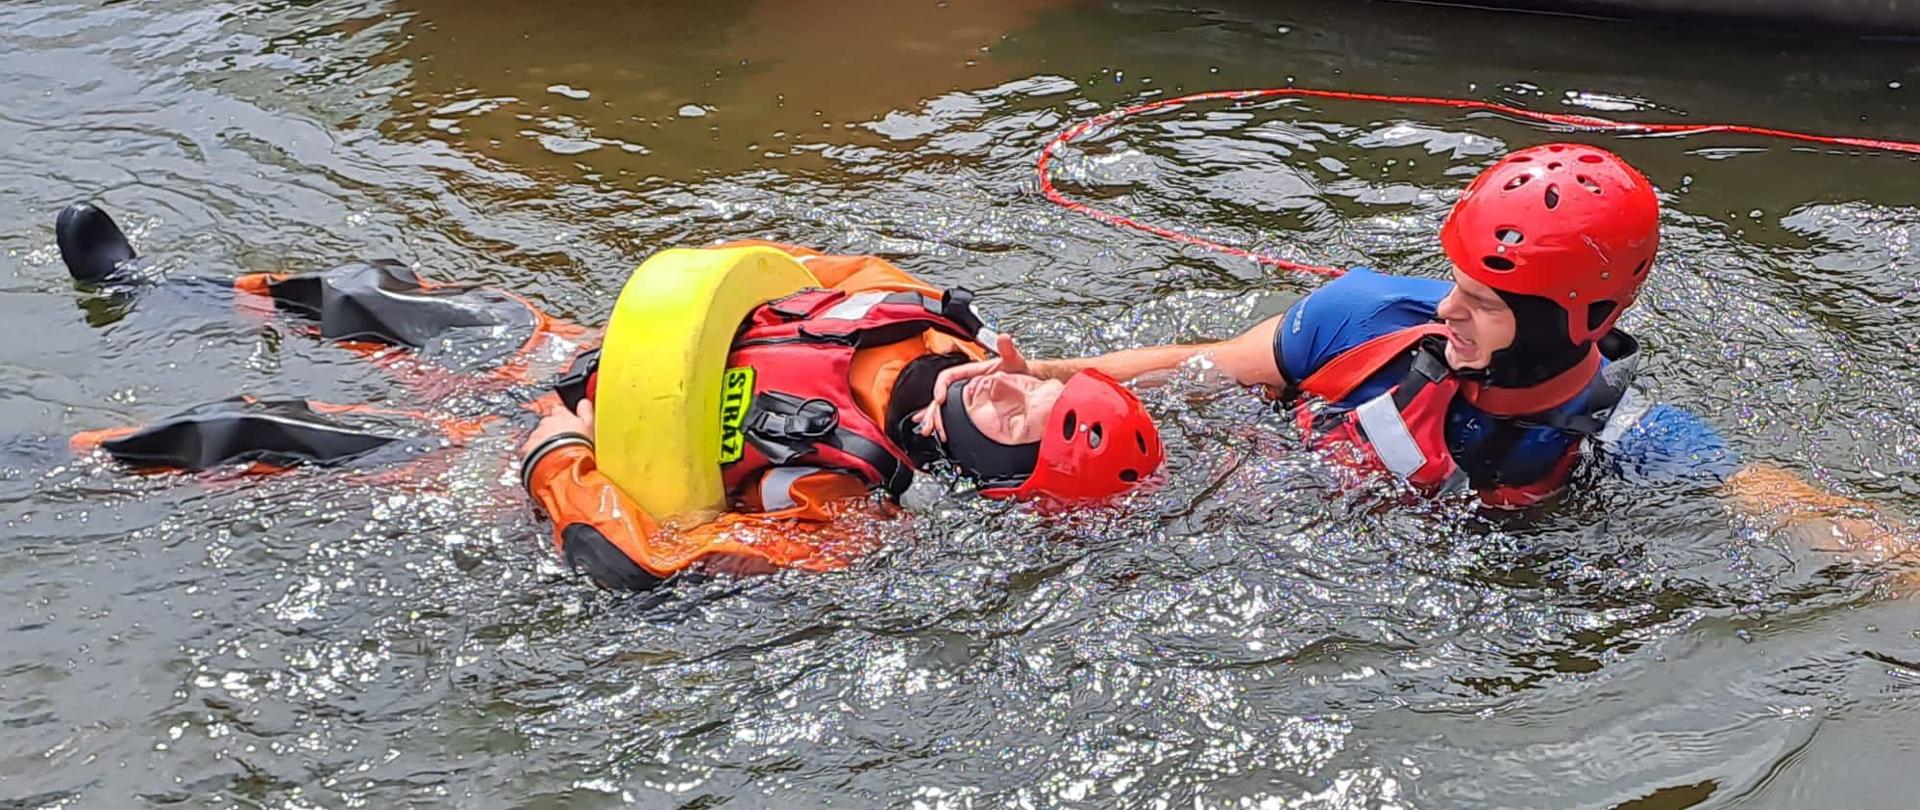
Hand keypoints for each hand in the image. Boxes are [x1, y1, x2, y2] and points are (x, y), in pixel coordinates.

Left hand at [521, 396, 594, 456]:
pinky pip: (531, 448)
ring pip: (539, 436)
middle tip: (563, 442)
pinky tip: (546, 459)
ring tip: (556, 453)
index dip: (562, 416)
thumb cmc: (578, 443)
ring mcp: (536, 434)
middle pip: (548, 424)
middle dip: (553, 431)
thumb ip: (585, 410)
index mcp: (561, 414)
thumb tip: (584, 402)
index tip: (567, 423)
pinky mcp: (528, 447)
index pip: (559, 409)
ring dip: (545, 442)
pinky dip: (536, 452)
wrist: (564, 461)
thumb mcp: (589, 424)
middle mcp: (546, 422)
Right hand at [914, 333, 1029, 441]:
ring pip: (943, 407)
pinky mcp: (970, 408)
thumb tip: (1003, 338)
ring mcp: (967, 397)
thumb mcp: (1015, 360)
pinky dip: (943, 422)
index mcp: (971, 372)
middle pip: (942, 395)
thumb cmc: (1020, 373)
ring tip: (930, 430)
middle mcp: (966, 384)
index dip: (941, 386)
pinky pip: (952, 415)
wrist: (1029, 388)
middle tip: (931, 424)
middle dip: (933, 409)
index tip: (940, 399)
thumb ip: (1008, 350)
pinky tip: (936, 430)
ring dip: (934, 418)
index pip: (948, 376)